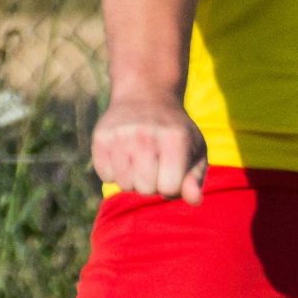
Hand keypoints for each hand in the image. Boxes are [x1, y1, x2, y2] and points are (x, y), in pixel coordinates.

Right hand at [90, 93, 205, 201]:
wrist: (145, 97)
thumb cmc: (176, 133)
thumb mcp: (195, 150)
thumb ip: (196, 177)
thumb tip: (194, 200)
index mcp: (175, 139)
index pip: (169, 188)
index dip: (172, 186)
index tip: (173, 171)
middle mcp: (146, 135)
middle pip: (146, 189)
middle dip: (153, 184)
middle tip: (155, 165)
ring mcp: (120, 135)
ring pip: (125, 185)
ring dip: (133, 180)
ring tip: (140, 160)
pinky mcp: (101, 137)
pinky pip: (106, 177)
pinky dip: (115, 173)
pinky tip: (123, 156)